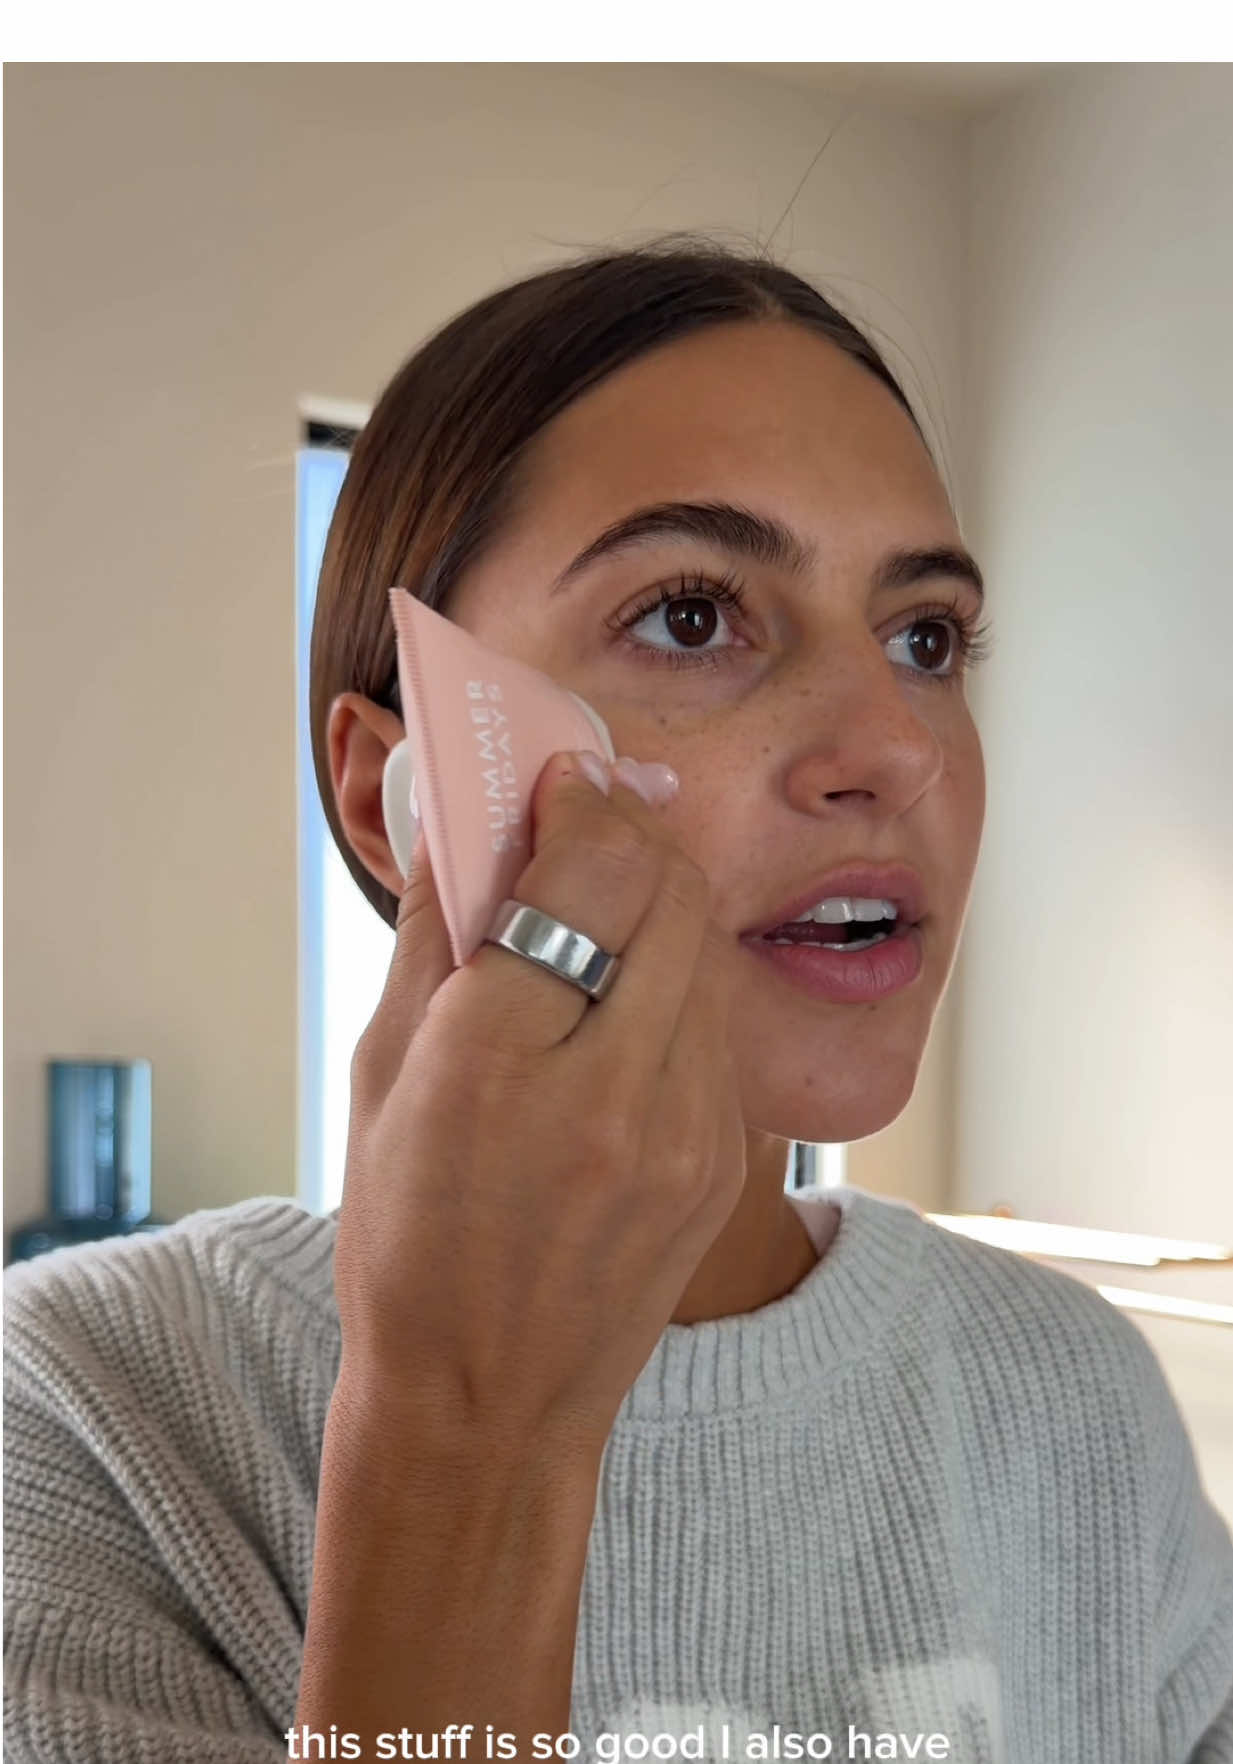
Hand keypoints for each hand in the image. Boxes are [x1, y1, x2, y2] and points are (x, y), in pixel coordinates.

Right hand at [333, 748, 746, 1456]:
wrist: (489, 1400)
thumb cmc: (408, 1242)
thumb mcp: (377, 1078)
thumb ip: (431, 934)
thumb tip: (457, 821)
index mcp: (499, 1060)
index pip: (589, 866)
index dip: (579, 798)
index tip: (557, 780)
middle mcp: (611, 1088)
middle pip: (669, 885)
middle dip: (628, 830)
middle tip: (582, 823)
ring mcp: (686, 1131)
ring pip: (705, 945)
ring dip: (657, 900)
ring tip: (598, 910)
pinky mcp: (724, 1160)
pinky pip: (716, 1021)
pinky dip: (675, 978)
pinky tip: (623, 1001)